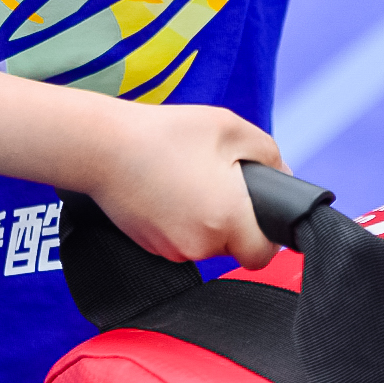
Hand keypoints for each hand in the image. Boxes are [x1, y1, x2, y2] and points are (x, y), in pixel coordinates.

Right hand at [87, 103, 286, 268]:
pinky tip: (168, 189)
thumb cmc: (165, 134)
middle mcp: (201, 244)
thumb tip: (281, 176)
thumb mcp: (229, 127)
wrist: (102, 146)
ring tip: (187, 179)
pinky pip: (179, 240)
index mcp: (227, 219)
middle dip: (233, 219)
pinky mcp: (150, 246)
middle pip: (233, 245)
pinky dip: (180, 220)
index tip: (257, 212)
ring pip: (205, 243)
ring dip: (205, 219)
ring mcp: (172, 249)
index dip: (267, 236)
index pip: (262, 255)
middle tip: (217, 180)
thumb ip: (269, 154)